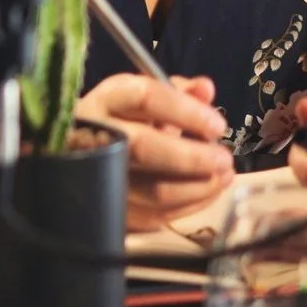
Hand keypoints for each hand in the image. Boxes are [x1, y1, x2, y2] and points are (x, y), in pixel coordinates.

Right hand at [75, 72, 233, 230]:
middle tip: (224, 160)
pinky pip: (155, 216)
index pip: (146, 98)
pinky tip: (207, 193)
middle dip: (194, 157)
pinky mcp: (111, 210)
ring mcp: (100, 178)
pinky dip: (189, 206)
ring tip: (223, 177)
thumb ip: (179, 92)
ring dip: (199, 187)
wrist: (82, 153)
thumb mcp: (148, 98)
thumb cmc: (124, 120)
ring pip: (154, 189)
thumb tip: (206, 90)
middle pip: (145, 147)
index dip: (187, 111)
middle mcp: (96, 136)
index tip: (218, 125)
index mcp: (108, 100)